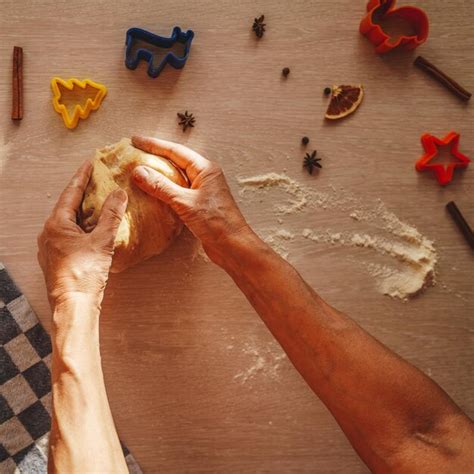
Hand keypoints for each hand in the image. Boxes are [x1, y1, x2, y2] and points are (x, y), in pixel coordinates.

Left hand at [37, 161, 127, 308]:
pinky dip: (83, 227)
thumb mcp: (102, 241)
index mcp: (56, 225)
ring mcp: (51, 248)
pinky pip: (70, 235)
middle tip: (97, 180)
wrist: (73, 305)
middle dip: (83, 193)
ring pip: (69, 222)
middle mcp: (49, 233)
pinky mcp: (58, 259)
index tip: (91, 163)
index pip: (71, 193)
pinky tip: (94, 229)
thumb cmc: (84, 274)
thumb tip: (119, 193)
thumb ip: (111, 215)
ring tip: (99, 202)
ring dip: (84, 211)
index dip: (82, 176)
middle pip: (68, 206)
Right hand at [131, 136, 248, 262]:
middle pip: (176, 161)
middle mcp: (204, 176)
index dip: (154, 145)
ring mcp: (202, 190)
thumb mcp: (185, 202)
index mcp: (205, 169)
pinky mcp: (198, 205)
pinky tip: (151, 192)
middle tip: (134, 152)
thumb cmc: (215, 223)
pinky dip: (163, 190)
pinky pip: (177, 191)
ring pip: (176, 177)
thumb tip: (138, 171)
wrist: (233, 246)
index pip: (176, 151)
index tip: (135, 140)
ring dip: (158, 173)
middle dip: (155, 156)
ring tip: (139, 170)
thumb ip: (161, 186)